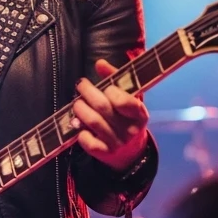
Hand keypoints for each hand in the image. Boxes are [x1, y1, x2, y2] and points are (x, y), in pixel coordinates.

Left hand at [73, 58, 149, 172]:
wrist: (130, 151)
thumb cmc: (127, 117)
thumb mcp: (128, 98)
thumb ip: (115, 78)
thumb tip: (99, 63)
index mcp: (140, 114)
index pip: (123, 100)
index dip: (110, 90)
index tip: (103, 85)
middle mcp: (131, 130)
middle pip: (103, 108)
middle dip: (88, 92)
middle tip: (81, 85)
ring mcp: (118, 143)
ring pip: (93, 122)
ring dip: (80, 109)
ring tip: (77, 103)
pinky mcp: (105, 154)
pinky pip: (89, 143)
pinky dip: (81, 132)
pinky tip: (80, 126)